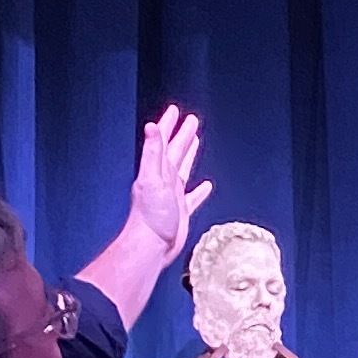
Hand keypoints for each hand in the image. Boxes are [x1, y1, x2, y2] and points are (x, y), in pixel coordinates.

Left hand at [126, 104, 210, 261]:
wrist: (151, 246)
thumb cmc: (150, 216)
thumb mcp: (152, 179)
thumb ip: (152, 153)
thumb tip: (152, 127)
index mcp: (158, 170)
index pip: (165, 142)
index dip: (169, 125)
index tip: (175, 110)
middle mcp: (165, 180)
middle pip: (176, 151)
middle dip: (182, 135)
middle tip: (191, 120)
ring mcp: (173, 195)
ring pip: (183, 168)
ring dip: (190, 154)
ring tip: (196, 141)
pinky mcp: (181, 211)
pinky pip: (193, 197)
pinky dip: (199, 190)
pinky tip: (206, 185)